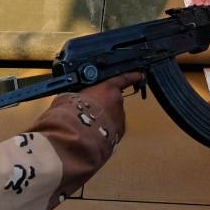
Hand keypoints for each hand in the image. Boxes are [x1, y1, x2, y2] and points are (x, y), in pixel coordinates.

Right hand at [28, 72, 142, 140]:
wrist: (76, 135)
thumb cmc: (71, 112)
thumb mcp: (69, 96)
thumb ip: (78, 94)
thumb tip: (71, 98)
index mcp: (107, 88)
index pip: (123, 79)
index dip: (131, 76)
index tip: (140, 74)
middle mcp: (118, 102)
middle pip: (113, 102)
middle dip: (103, 106)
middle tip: (88, 111)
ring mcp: (120, 119)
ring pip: (113, 117)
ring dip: (104, 120)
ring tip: (87, 126)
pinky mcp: (119, 135)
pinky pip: (112, 130)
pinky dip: (105, 132)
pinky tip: (92, 135)